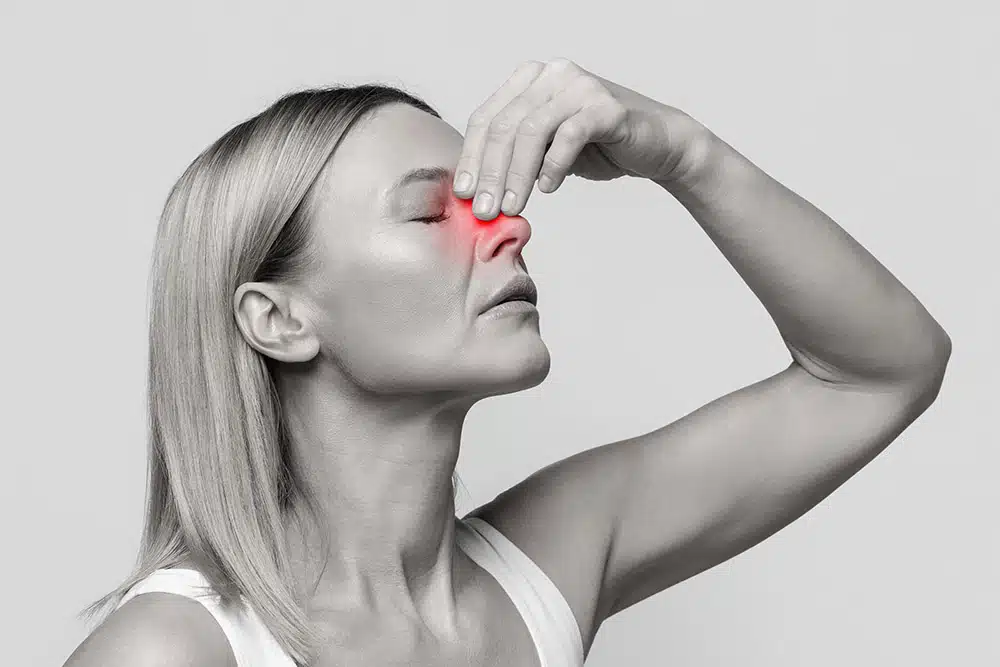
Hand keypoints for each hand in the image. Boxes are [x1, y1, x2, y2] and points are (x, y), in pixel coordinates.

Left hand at [452, 57, 711, 219]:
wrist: (659, 145)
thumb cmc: (599, 148)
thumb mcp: (547, 150)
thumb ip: (516, 157)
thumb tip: (476, 192)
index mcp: (531, 80)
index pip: (487, 118)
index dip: (472, 158)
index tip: (464, 194)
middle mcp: (553, 75)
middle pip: (505, 126)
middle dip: (491, 173)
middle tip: (485, 211)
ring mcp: (580, 86)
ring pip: (532, 131)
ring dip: (517, 175)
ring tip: (512, 208)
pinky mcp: (606, 106)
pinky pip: (569, 135)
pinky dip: (554, 166)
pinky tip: (549, 189)